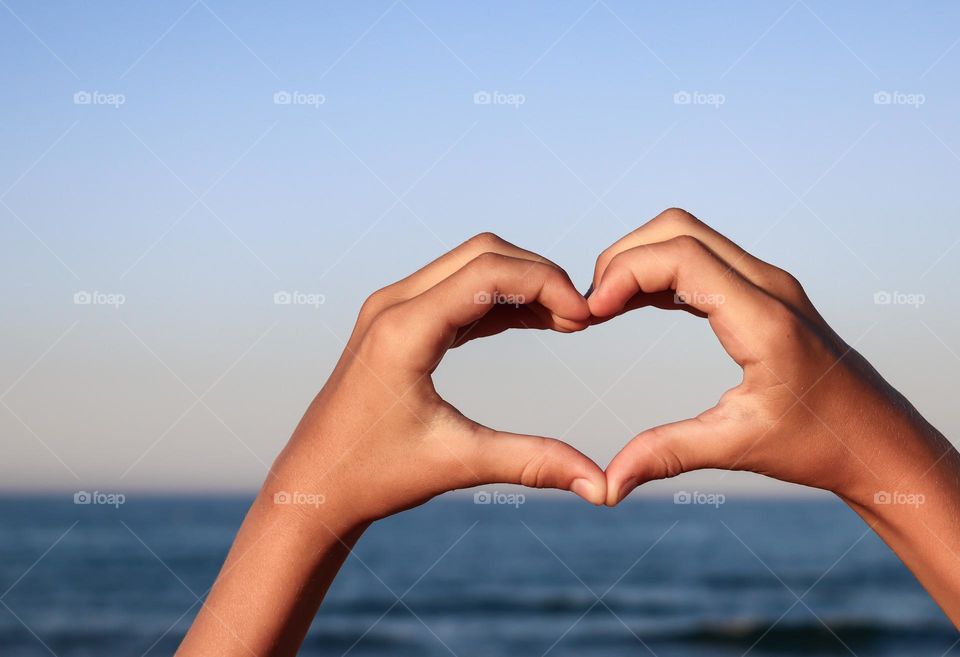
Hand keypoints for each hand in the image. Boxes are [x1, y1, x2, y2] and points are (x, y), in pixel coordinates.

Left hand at [271, 232, 606, 526]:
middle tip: (582, 319)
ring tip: (567, 322)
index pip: (490, 272)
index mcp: (404, 329)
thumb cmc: (375, 475)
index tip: (586, 319)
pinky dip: (498, 299)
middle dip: (539, 277)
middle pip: (483, 253)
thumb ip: (531, 464)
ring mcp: (391, 308)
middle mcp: (394, 304)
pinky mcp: (396, 321)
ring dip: (520, 284)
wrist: (315, 483)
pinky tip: (534, 323)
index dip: (547, 285)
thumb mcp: (458, 464)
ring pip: (471, 265)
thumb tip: (601, 487)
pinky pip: (457, 290)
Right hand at [589, 209, 952, 507]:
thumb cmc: (819, 445)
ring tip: (605, 308)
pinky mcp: (763, 294)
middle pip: (678, 230)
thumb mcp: (739, 448)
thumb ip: (669, 454)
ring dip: (640, 261)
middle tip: (591, 308)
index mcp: (763, 319)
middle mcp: (768, 287)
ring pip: (688, 236)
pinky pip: (702, 260)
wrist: (876, 440)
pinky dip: (661, 273)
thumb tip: (607, 485)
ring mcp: (768, 284)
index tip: (590, 313)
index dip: (626, 272)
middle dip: (624, 258)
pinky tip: (635, 306)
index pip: (681, 256)